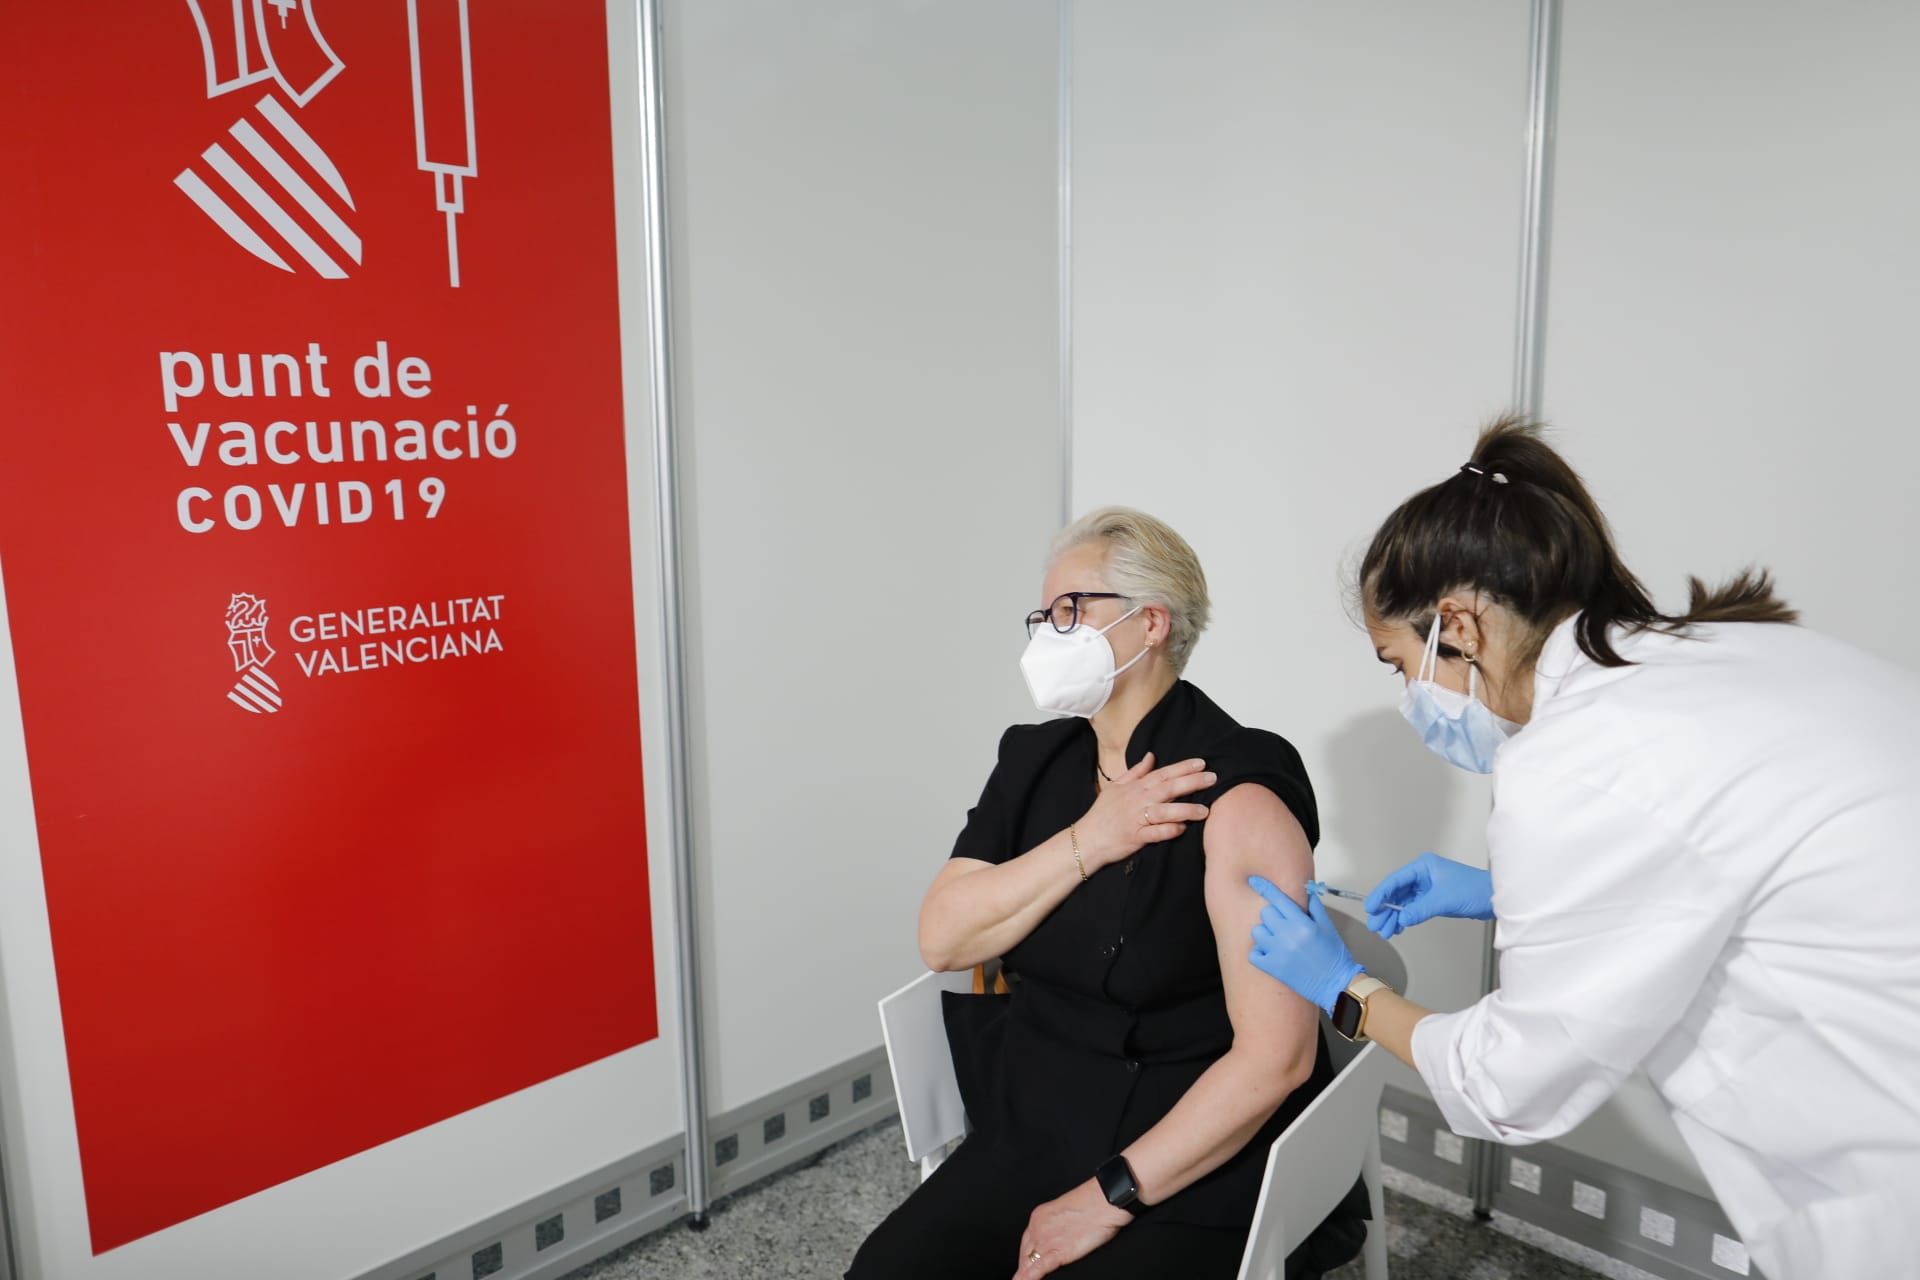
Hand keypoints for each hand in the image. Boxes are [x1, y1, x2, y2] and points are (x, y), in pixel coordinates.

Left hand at [1011, 1178, 1130, 1277]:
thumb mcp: (1066, 1210)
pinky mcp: (1058, 1251)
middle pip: (1025, 1252)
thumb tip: (1061, 1234)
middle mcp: (1039, 1227)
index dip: (1025, 1254)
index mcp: (1040, 1215)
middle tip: (1021, 1276)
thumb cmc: (1093, 1202)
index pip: (1027, 1240)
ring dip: (1024, 1274)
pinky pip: (1039, 1268)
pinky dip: (1030, 1277)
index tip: (1025, 1262)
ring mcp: (1047, 1240)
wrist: (1104, 1201)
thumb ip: (1059, 1224)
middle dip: (1023, 1266)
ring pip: (1029, 1262)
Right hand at [1075, 753, 1215, 869]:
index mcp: (1135, 788)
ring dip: (1185, 810)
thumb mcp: (1115, 787)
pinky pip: (1154, 833)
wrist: (1087, 839)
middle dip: (1191, 782)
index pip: (1162, 774)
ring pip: (1164, 811)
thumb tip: (1151, 755)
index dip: (1182, 768)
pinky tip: (1182, 829)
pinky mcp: (1135, 837)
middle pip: (1168, 788)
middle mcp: (1137, 801)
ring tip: (1205, 810)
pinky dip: (1168, 831)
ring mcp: (1136, 819)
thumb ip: (1135, 772)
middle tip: (1212, 779)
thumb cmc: (1102, 814)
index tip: (1201, 763)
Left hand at [1247, 878, 1361, 1014]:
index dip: (1264, 887)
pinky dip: (1259, 952)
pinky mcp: (1273, 968)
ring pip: (1257, 932)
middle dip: (1273, 916)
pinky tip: (1271, 953)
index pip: (1278, 898)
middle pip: (1266, 913)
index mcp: (1302, 924)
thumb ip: (1314, 907)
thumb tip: (1305, 890)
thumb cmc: (1335, 957)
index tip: (1254, 880)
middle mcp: (1288, 936)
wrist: (1336, 984)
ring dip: (1265, 934)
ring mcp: (1278, 952)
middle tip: (1284, 926)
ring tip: (1278, 941)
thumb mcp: (1328, 927)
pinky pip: (1253, 954)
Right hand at [1364, 852, 1493, 938]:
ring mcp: (1428, 888)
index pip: (1395, 880)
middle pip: (1397, 893)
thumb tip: (1400, 918)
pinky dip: (1405, 918)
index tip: (1370, 908)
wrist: (1494, 899)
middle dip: (1385, 910)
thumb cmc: (1474, 890)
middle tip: (1376, 925)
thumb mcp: (1443, 900)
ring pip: (1404, 903)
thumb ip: (1419, 909)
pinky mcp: (1433, 899)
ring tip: (1386, 931)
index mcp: (1423, 867)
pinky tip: (1399, 927)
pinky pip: (1413, 909)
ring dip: (1394, 917)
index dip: (1380, 894)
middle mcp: (1423, 875)